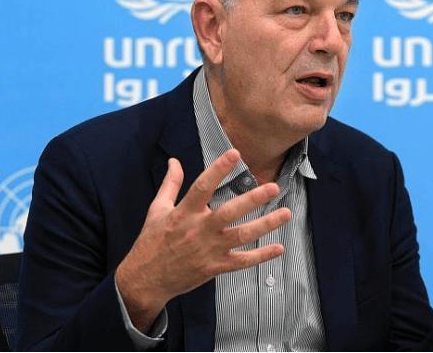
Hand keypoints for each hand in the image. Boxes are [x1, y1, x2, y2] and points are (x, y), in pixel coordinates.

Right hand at [115, 149, 290, 331]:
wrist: (146, 280)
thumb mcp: (157, 209)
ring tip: (286, 213)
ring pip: (242, 236)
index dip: (218, 169)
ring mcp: (209, 249)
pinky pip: (242, 261)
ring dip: (266, 225)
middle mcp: (199, 230)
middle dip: (253, 199)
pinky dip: (261, 256)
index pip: (202, 186)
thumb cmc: (152, 241)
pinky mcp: (215, 267)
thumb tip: (175, 160)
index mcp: (184, 213)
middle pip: (229, 212)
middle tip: (273, 187)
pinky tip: (279, 248)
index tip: (234, 153)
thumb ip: (170, 184)